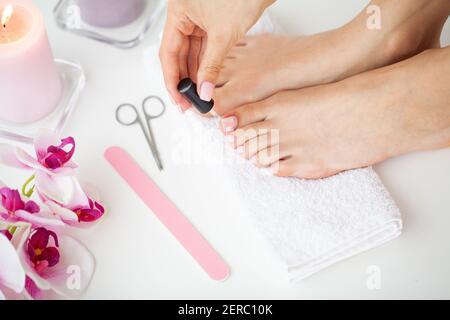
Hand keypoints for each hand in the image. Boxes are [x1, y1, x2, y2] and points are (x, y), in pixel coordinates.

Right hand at [159, 0, 274, 110]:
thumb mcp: (223, 34)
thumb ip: (211, 66)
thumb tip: (204, 90)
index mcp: (178, 11)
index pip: (167, 52)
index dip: (172, 79)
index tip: (177, 98)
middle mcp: (185, 15)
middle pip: (177, 55)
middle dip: (183, 80)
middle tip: (188, 101)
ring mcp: (198, 20)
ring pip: (191, 53)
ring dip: (194, 74)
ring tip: (198, 95)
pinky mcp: (212, 24)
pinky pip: (204, 49)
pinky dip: (205, 65)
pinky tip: (206, 80)